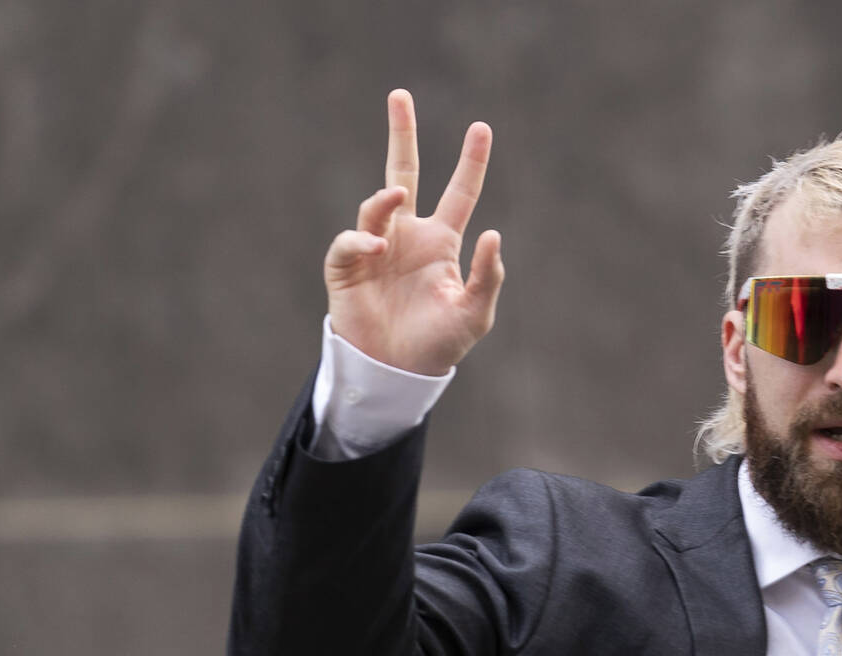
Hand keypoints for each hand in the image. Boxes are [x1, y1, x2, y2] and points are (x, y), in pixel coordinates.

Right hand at [323, 89, 505, 375]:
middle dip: (401, 135)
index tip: (482, 127)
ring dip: (385, 198)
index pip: (459, 192)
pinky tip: (377, 249)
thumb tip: (493, 232)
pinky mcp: (348, 268)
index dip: (471, 162)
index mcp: (440, 242)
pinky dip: (362, 240)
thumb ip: (487, 276)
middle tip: (400, 96)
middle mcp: (407, 236)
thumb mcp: (474, 314)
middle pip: (402, 172)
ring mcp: (375, 248)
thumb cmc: (438, 345)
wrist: (397, 374)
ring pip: (376, 205)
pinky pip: (351, 243)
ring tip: (397, 198)